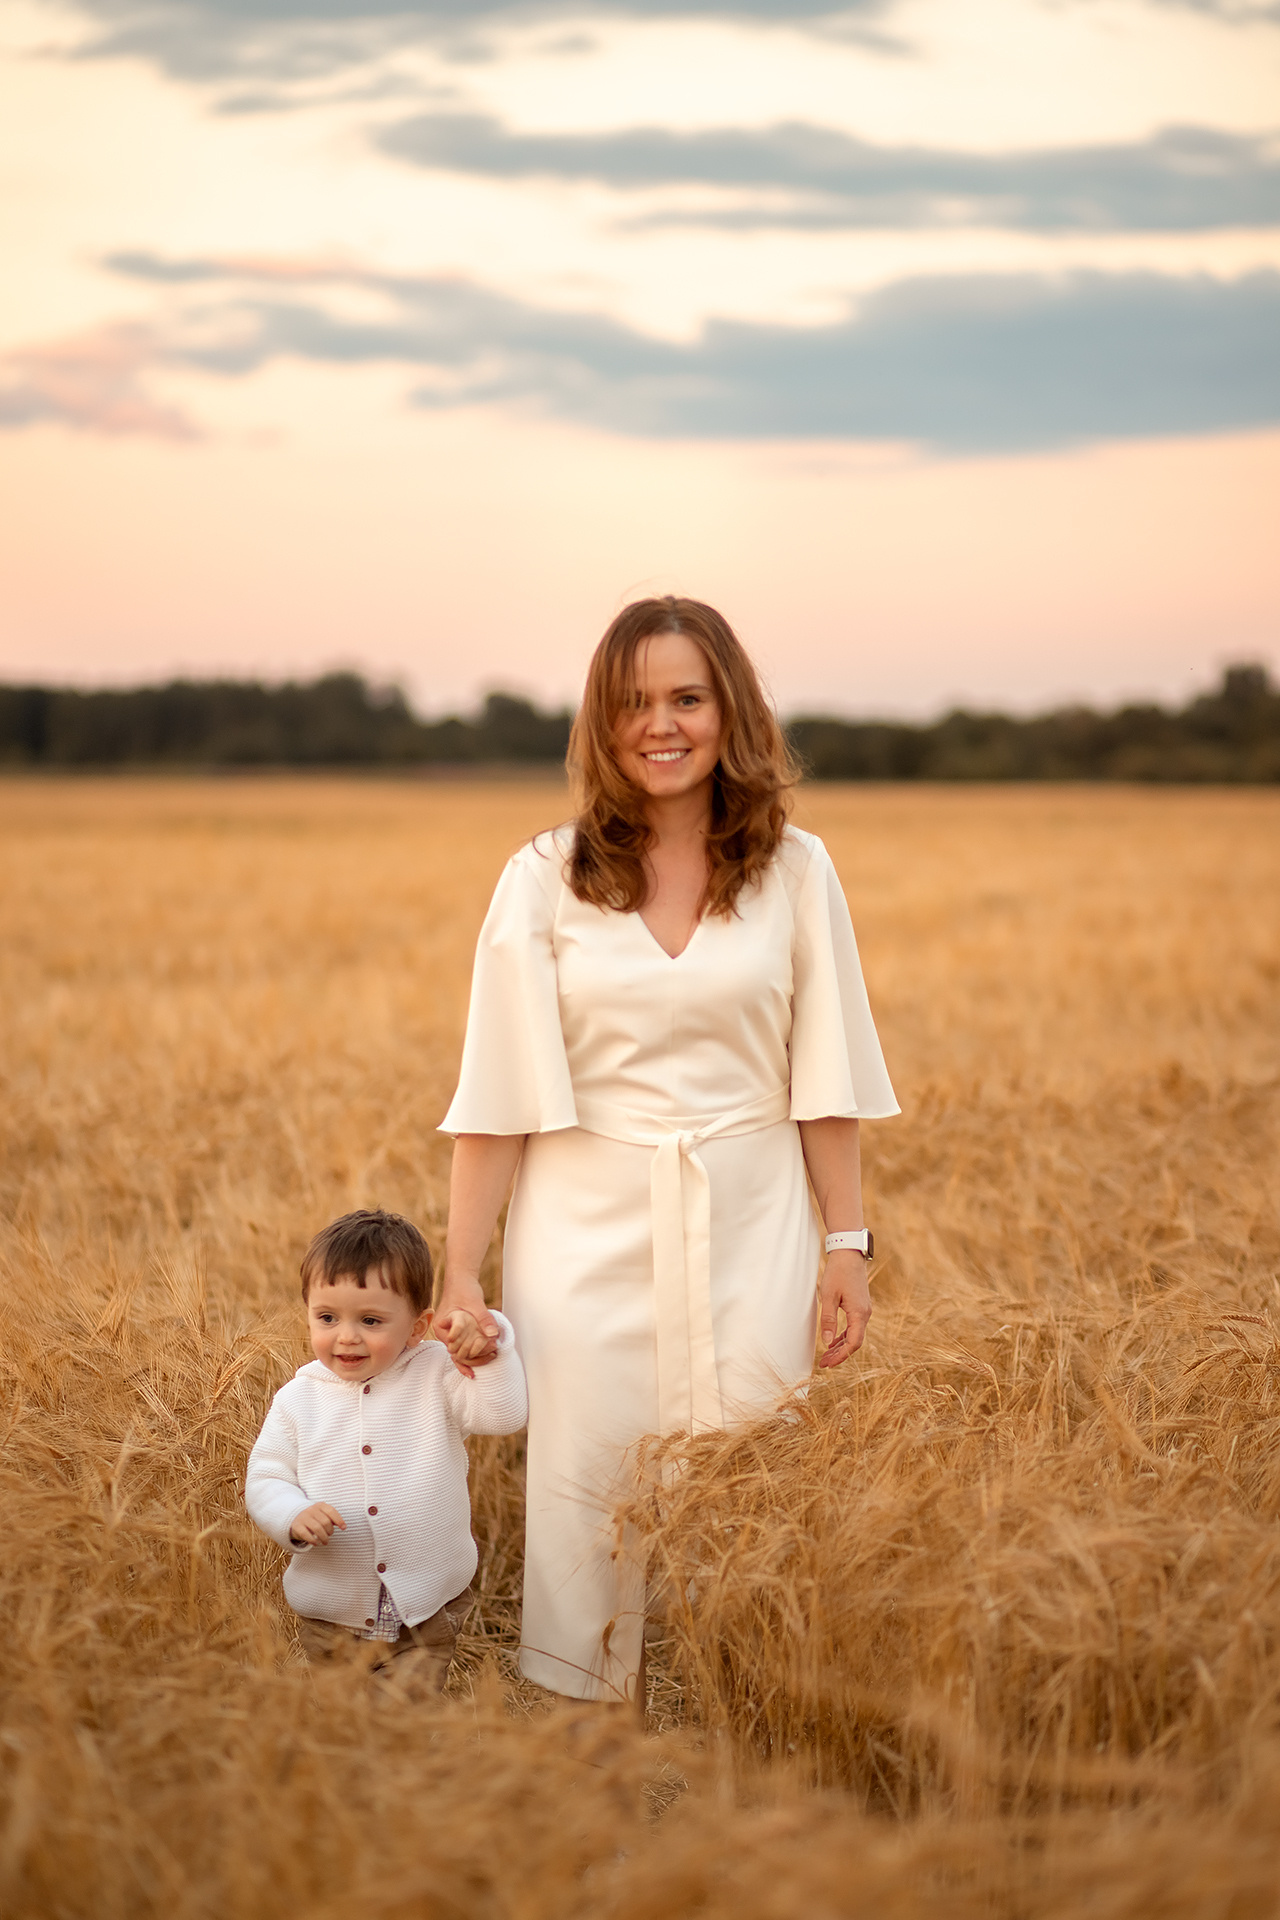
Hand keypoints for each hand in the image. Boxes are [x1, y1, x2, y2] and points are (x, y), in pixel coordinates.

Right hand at [289, 1502, 345, 1546]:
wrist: (295, 1518)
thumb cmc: (314, 1518)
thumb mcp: (323, 1514)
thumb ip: (332, 1518)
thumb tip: (343, 1526)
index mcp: (320, 1505)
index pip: (331, 1511)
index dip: (339, 1520)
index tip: (344, 1528)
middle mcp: (311, 1510)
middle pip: (325, 1522)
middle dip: (330, 1531)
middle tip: (329, 1535)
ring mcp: (303, 1517)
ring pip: (317, 1529)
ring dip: (323, 1538)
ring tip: (325, 1542)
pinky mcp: (297, 1526)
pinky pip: (306, 1534)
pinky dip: (313, 1540)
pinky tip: (316, 1543)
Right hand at [434, 1277, 499, 1377]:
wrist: (461, 1281)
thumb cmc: (464, 1289)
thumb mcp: (475, 1303)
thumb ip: (484, 1318)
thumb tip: (493, 1334)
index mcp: (442, 1326)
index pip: (453, 1344)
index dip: (467, 1351)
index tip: (479, 1352)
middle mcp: (444, 1333)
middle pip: (456, 1352)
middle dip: (473, 1356)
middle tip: (492, 1354)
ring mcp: (450, 1335)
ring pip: (459, 1353)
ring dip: (474, 1358)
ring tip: (491, 1357)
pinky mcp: (458, 1335)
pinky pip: (462, 1349)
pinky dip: (470, 1357)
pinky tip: (476, 1368)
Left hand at [818, 1250, 869, 1368]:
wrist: (849, 1254)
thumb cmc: (838, 1273)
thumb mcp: (828, 1296)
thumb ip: (828, 1319)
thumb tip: (827, 1342)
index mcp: (859, 1314)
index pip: (853, 1344)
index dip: (840, 1356)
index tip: (827, 1363)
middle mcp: (865, 1314)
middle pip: (854, 1342)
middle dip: (839, 1354)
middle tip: (823, 1363)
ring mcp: (864, 1310)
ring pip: (854, 1335)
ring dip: (841, 1346)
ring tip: (826, 1355)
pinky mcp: (860, 1306)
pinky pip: (854, 1327)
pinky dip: (844, 1336)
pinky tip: (832, 1340)